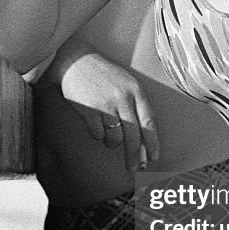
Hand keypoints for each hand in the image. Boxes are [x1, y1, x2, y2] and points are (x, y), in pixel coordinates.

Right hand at [57, 43, 158, 171]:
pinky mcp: (89, 110)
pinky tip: (95, 125)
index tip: (153, 158)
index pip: (149, 122)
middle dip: (134, 157)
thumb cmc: (104, 75)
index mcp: (136, 91)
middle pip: (133, 137)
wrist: (75, 61)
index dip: (152, 143)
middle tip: (134, 168)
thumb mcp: (126, 84)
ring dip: (112, 143)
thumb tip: (143, 139)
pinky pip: (97, 135)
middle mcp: (123, 98)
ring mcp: (105, 104)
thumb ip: (136, 107)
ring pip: (115, 139)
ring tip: (108, 135)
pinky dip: (97, 135)